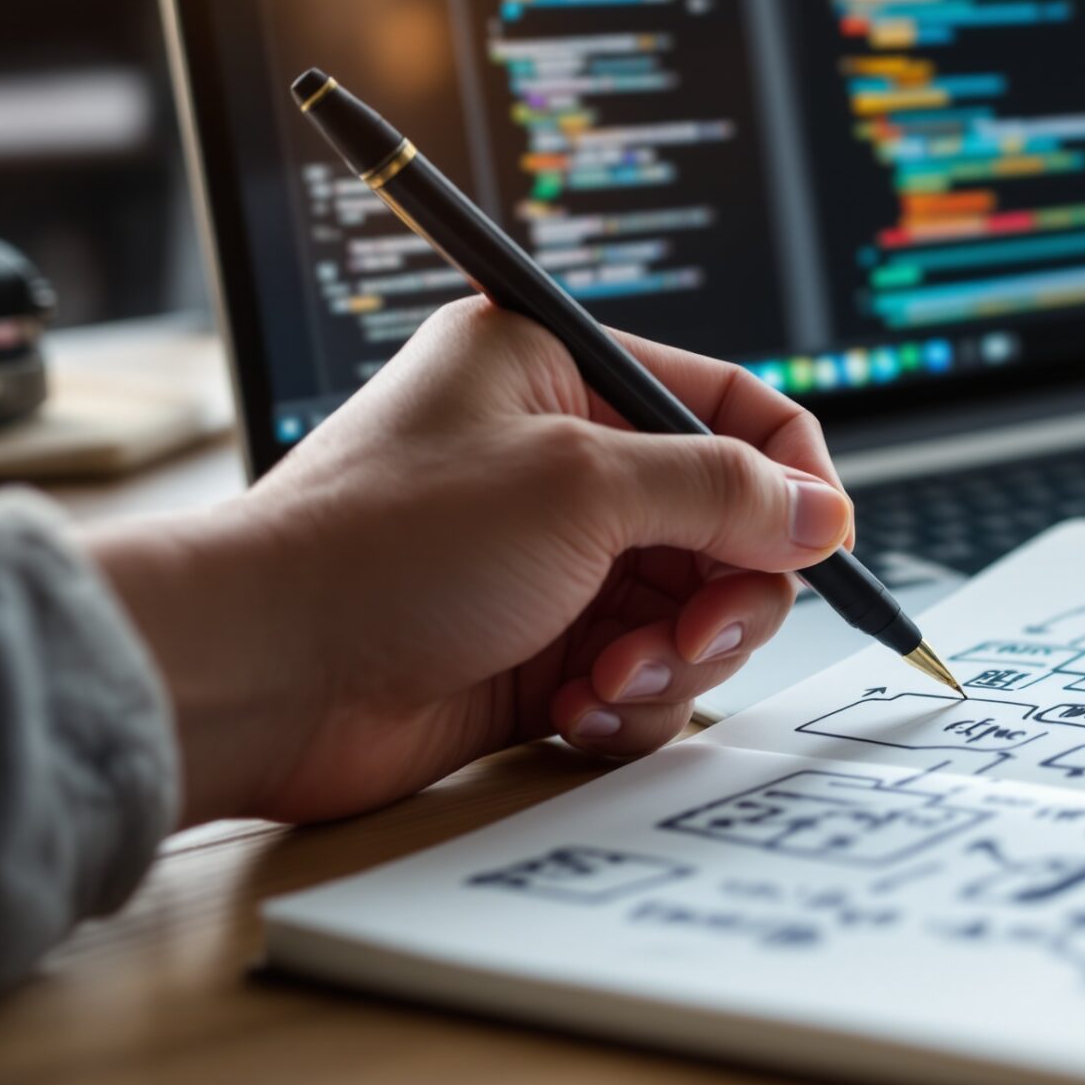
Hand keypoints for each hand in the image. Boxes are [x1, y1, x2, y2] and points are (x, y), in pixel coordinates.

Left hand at [87, 297, 851, 825]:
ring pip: (688, 611)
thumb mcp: (579, 485)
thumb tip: (821, 514)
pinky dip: (627, 701)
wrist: (264, 675)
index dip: (788, 473)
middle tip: (699, 631)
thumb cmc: (387, 548)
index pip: (723, 404)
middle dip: (726, 589)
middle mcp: (556, 463)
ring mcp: (549, 565)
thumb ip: (720, 492)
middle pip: (722, 524)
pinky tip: (574, 711)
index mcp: (555, 372)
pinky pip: (638, 677)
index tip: (821, 541)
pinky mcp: (536, 654)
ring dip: (674, 656)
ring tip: (610, 680)